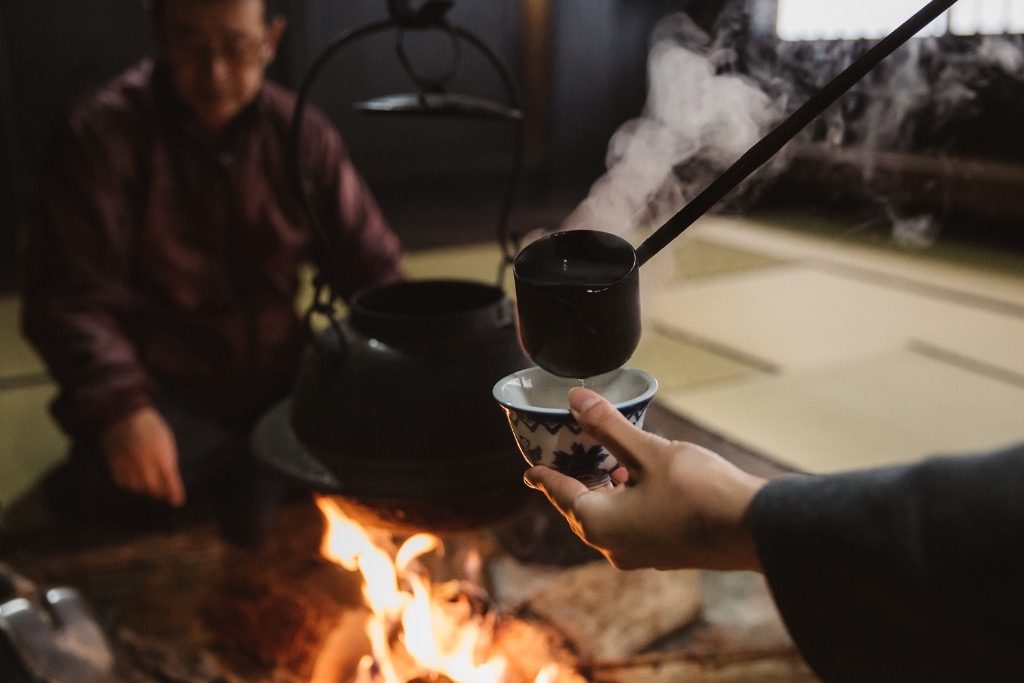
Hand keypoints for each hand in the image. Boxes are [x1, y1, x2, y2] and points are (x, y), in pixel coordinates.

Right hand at [101, 407, 185, 506]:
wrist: (125, 415)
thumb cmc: (151, 428)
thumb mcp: (165, 441)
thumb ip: (168, 460)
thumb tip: (170, 480)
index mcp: (160, 454)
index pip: (170, 480)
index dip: (174, 492)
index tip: (177, 502)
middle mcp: (144, 461)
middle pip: (153, 488)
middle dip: (159, 492)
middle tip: (162, 493)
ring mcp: (128, 463)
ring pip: (137, 487)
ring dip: (144, 489)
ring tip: (148, 484)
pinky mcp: (115, 464)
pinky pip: (123, 482)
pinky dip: (130, 484)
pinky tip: (135, 480)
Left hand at [524, 388, 766, 570]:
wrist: (753, 529)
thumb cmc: (698, 491)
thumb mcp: (648, 452)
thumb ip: (608, 427)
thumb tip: (575, 398)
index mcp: (599, 523)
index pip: (559, 493)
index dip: (544, 477)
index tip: (530, 472)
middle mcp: (612, 546)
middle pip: (580, 509)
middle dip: (573, 482)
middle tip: (566, 458)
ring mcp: (639, 555)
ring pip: (606, 519)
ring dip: (602, 492)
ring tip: (604, 464)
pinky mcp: (663, 554)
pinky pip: (629, 527)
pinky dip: (624, 504)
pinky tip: (638, 483)